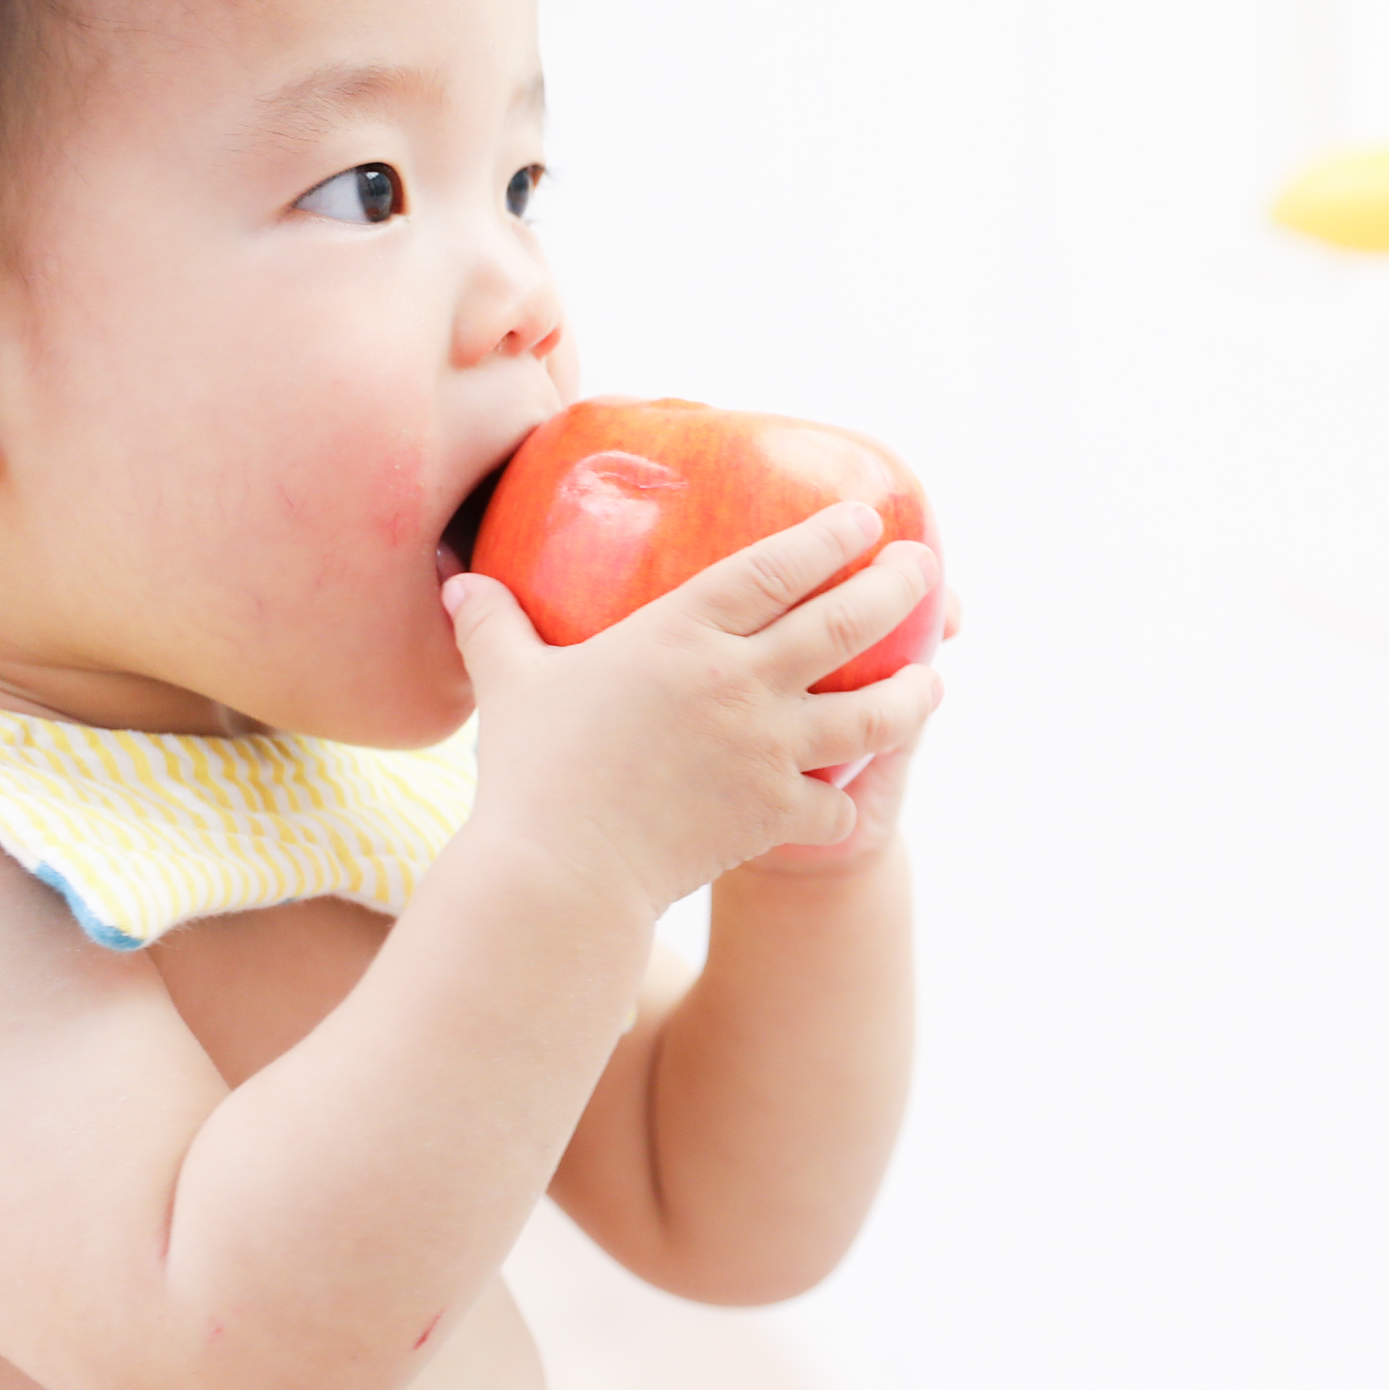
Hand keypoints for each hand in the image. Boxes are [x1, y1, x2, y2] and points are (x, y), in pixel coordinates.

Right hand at [444, 501, 945, 920]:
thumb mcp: (510, 684)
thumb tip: (456, 581)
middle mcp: (740, 681)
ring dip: (911, 694)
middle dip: (897, 589)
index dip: (828, 538)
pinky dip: (844, 805)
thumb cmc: (531, 771)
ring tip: (931, 682)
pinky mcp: (775, 813)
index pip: (775, 566)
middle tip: (926, 571)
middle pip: (845, 622)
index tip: (867, 518)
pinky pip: (835, 806)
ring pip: (872, 713)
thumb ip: (495, 627)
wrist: (559, 871)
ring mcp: (768, 748)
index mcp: (681, 632)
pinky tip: (850, 800)